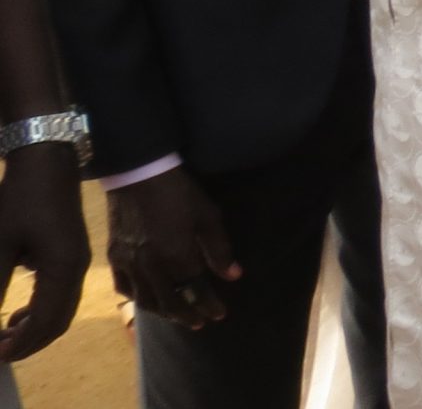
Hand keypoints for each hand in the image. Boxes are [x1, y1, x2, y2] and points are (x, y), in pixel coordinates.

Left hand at [0, 142, 88, 359]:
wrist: (46, 161)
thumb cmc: (20, 200)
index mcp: (62, 269)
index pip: (44, 321)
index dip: (18, 344)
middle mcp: (75, 270)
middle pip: (58, 322)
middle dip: (29, 343)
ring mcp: (76, 262)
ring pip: (61, 310)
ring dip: (35, 329)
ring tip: (5, 336)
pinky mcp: (71, 254)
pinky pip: (60, 295)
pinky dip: (41, 312)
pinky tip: (18, 312)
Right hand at [107, 169, 239, 330]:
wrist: (137, 173)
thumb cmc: (179, 192)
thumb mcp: (207, 216)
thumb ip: (219, 249)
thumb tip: (234, 275)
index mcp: (176, 257)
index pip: (196, 291)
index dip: (209, 305)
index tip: (220, 315)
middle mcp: (150, 267)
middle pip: (169, 302)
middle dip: (187, 315)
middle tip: (200, 322)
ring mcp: (129, 263)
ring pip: (145, 300)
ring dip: (163, 312)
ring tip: (177, 315)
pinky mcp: (113, 256)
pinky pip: (124, 287)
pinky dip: (137, 297)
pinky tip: (147, 298)